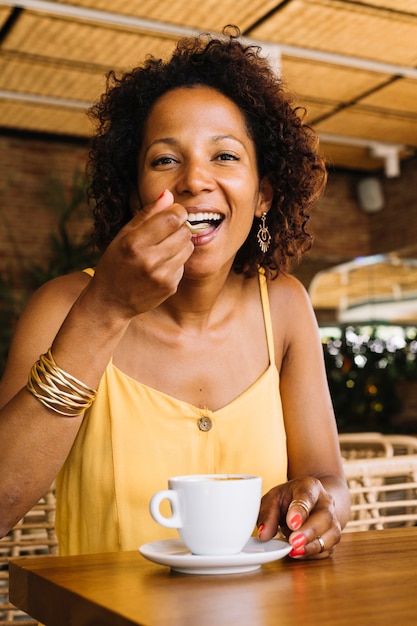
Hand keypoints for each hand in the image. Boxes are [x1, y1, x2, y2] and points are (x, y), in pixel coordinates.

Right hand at [88, 190, 193, 317]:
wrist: (111, 301)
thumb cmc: (115, 263)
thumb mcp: (123, 235)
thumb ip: (147, 214)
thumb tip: (169, 195)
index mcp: (134, 243)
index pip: (172, 217)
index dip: (176, 212)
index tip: (171, 214)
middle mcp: (149, 260)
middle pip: (184, 231)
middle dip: (179, 227)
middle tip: (165, 233)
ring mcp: (161, 276)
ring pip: (188, 247)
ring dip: (180, 244)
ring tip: (162, 249)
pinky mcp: (170, 287)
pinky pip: (184, 264)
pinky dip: (176, 261)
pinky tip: (160, 266)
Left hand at [257, 476, 341, 558]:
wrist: (310, 500)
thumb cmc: (289, 499)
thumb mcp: (273, 499)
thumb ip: (267, 514)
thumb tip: (264, 534)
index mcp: (310, 486)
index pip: (307, 495)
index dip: (300, 510)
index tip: (291, 523)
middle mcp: (325, 502)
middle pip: (325, 516)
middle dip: (309, 531)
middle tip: (293, 541)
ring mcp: (332, 519)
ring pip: (332, 533)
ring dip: (314, 545)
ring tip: (295, 550)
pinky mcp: (332, 536)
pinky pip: (329, 548)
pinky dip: (315, 553)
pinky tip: (300, 553)